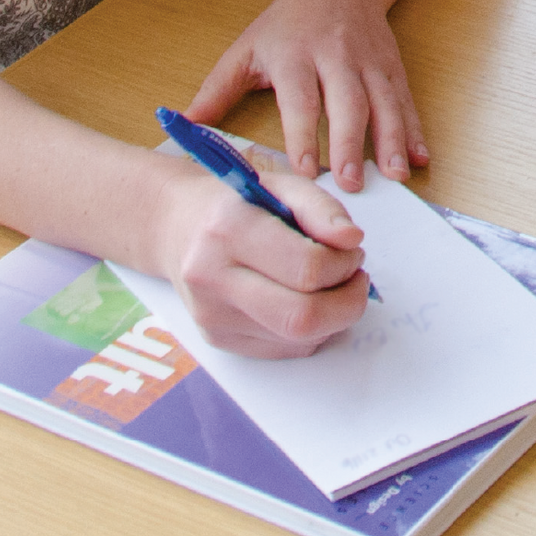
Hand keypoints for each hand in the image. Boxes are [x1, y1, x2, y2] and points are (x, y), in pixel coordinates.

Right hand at [155, 161, 367, 357]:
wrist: (178, 228)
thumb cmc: (238, 202)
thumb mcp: (281, 185)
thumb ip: (321, 208)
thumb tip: (352, 240)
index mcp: (229, 229)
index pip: (305, 268)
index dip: (344, 264)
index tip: (354, 250)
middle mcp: (214, 279)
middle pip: (301, 318)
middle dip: (347, 303)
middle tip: (356, 278)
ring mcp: (213, 317)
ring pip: (296, 340)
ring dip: (333, 318)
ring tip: (334, 286)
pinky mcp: (218, 341)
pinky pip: (283, 350)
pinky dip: (310, 332)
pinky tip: (308, 301)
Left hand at [188, 0, 428, 194]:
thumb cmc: (287, 23)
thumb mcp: (247, 48)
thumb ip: (216, 90)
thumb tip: (182, 126)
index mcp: (295, 54)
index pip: (301, 98)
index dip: (304, 134)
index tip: (306, 170)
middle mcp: (335, 57)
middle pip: (347, 101)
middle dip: (352, 143)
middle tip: (352, 184)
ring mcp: (368, 62)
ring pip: (383, 101)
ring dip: (392, 138)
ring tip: (395, 175)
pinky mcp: (391, 67)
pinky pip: (405, 99)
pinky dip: (415, 129)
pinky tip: (420, 157)